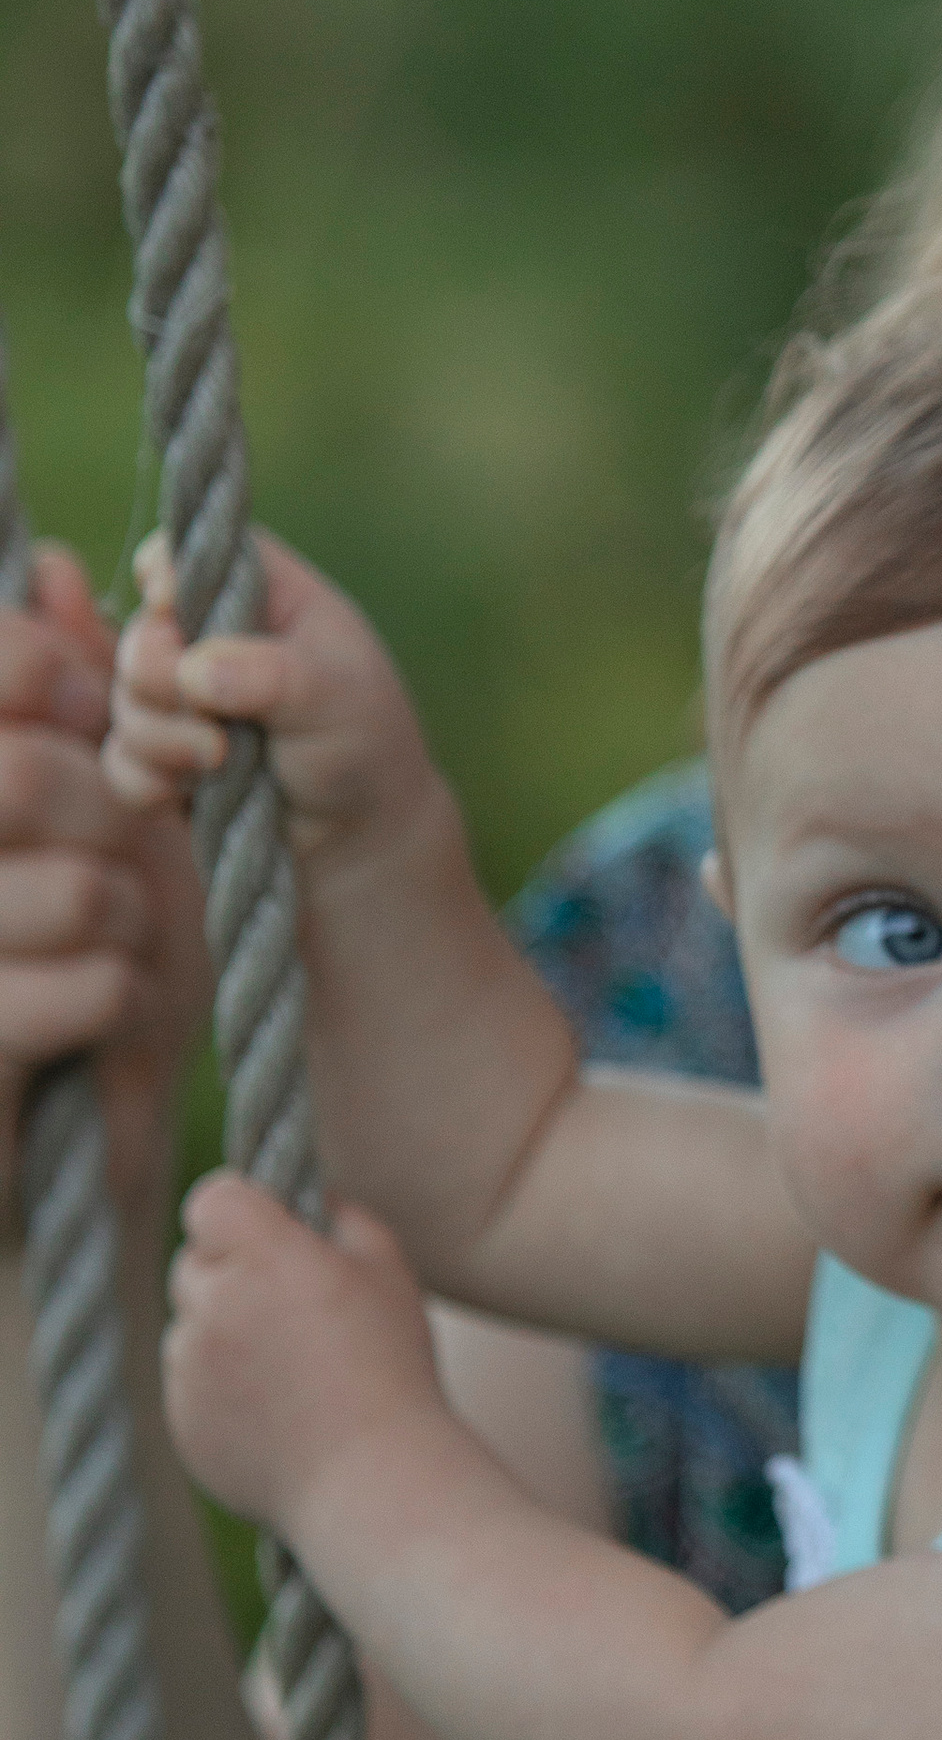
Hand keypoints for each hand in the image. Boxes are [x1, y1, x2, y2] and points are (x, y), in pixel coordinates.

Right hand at [0, 545, 208, 1222]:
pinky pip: (74, 985)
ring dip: (124, 917)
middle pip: (20, 776)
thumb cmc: (85, 976)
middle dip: (106, 807)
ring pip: (70, 883)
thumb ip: (73, 702)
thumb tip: (59, 572)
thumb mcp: (105, 828)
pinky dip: (117, 998)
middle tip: (120, 848)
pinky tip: (95, 1018)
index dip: (41, 672)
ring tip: (104, 950)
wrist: (67, 1167)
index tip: (91, 705)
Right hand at [106, 528, 435, 872]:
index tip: (172, 606)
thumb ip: (271, 674)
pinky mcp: (163, 757)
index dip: (166, 573)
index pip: (191, 552)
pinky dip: (146, 778)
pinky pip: (121, 760)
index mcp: (262, 594)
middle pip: (144, 633)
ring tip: (220, 761)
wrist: (358, 833)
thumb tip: (195, 671)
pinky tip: (184, 795)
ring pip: (125, 700)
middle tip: (212, 719)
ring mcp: (183, 697)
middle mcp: (214, 636)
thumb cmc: (363, 742)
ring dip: (161, 736)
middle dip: (160, 677)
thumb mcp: (336, 696)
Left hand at [164, 1172, 442, 1533]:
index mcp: (263, 1257)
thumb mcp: (390, 1272)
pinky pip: (190, 1387)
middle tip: (290, 1307)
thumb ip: (345, 1219)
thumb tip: (313, 1203)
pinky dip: (221, 1392)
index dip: (239, 1210)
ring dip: (223, 1335)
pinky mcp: (182, 1421)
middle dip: (230, 1275)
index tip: (269, 1230)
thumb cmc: (393, 1371)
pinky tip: (281, 1414)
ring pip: (189, 1329)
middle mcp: (212, 1306)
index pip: (211, 1200)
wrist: (373, 1483)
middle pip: (193, 1264)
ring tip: (294, 1373)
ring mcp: (188, 1369)